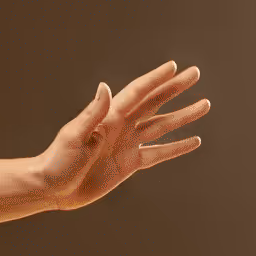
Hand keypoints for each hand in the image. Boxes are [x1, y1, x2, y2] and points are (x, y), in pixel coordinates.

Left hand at [39, 61, 208, 209]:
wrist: (51, 188)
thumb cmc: (57, 161)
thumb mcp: (74, 136)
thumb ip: (93, 114)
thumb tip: (105, 87)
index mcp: (109, 117)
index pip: (138, 93)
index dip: (156, 79)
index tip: (175, 66)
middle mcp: (121, 126)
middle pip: (155, 102)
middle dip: (175, 88)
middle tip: (196, 73)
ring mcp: (128, 144)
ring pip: (162, 126)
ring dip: (183, 116)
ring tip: (205, 105)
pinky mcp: (130, 163)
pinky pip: (159, 153)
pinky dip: (177, 147)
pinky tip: (194, 140)